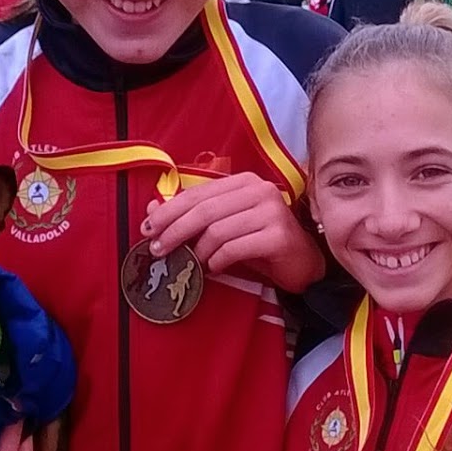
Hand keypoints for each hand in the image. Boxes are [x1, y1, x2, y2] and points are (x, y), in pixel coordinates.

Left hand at [140, 172, 324, 293]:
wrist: (303, 263)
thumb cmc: (261, 243)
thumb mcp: (224, 227)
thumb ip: (193, 217)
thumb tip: (152, 209)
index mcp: (244, 182)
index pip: (197, 193)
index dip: (169, 211)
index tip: (148, 229)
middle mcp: (259, 190)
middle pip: (204, 210)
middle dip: (175, 231)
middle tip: (157, 249)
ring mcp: (271, 211)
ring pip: (218, 230)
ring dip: (199, 251)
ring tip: (193, 265)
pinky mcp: (278, 236)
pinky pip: (235, 248)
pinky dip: (219, 260)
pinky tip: (215, 268)